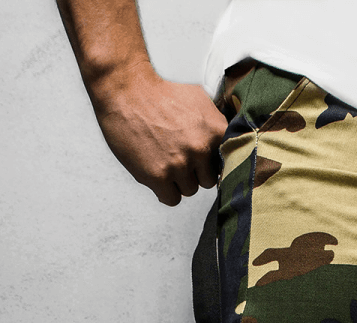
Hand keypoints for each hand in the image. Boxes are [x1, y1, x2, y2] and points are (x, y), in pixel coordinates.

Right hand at [89, 60, 228, 204]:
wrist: (126, 88)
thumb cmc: (160, 93)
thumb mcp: (199, 99)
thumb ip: (215, 124)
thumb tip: (230, 142)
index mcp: (216, 130)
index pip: (227, 162)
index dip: (213, 162)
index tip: (204, 161)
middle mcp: (201, 149)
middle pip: (208, 180)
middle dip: (195, 172)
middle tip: (178, 157)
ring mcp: (180, 164)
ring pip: (190, 190)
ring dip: (178, 181)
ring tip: (164, 160)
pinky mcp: (159, 176)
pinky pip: (172, 199)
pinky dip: (165, 191)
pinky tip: (158, 175)